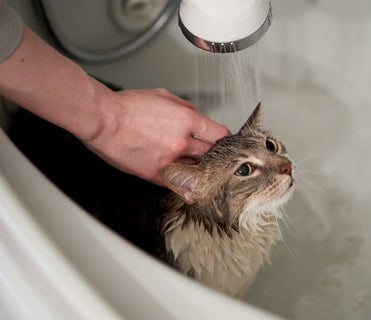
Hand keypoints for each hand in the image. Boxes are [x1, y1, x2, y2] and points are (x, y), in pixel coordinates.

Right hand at [83, 87, 228, 185]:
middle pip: (211, 154)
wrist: (103, 121)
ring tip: (194, 164)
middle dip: (212, 153)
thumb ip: (187, 109)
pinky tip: (183, 177)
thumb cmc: (128, 107)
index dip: (222, 138)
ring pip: (196, 170)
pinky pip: (178, 183)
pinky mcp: (155, 174)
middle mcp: (181, 142)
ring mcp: (169, 160)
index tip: (220, 141)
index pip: (219, 134)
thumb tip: (199, 119)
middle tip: (210, 154)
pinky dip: (183, 180)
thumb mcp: (164, 96)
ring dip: (198, 167)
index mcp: (186, 121)